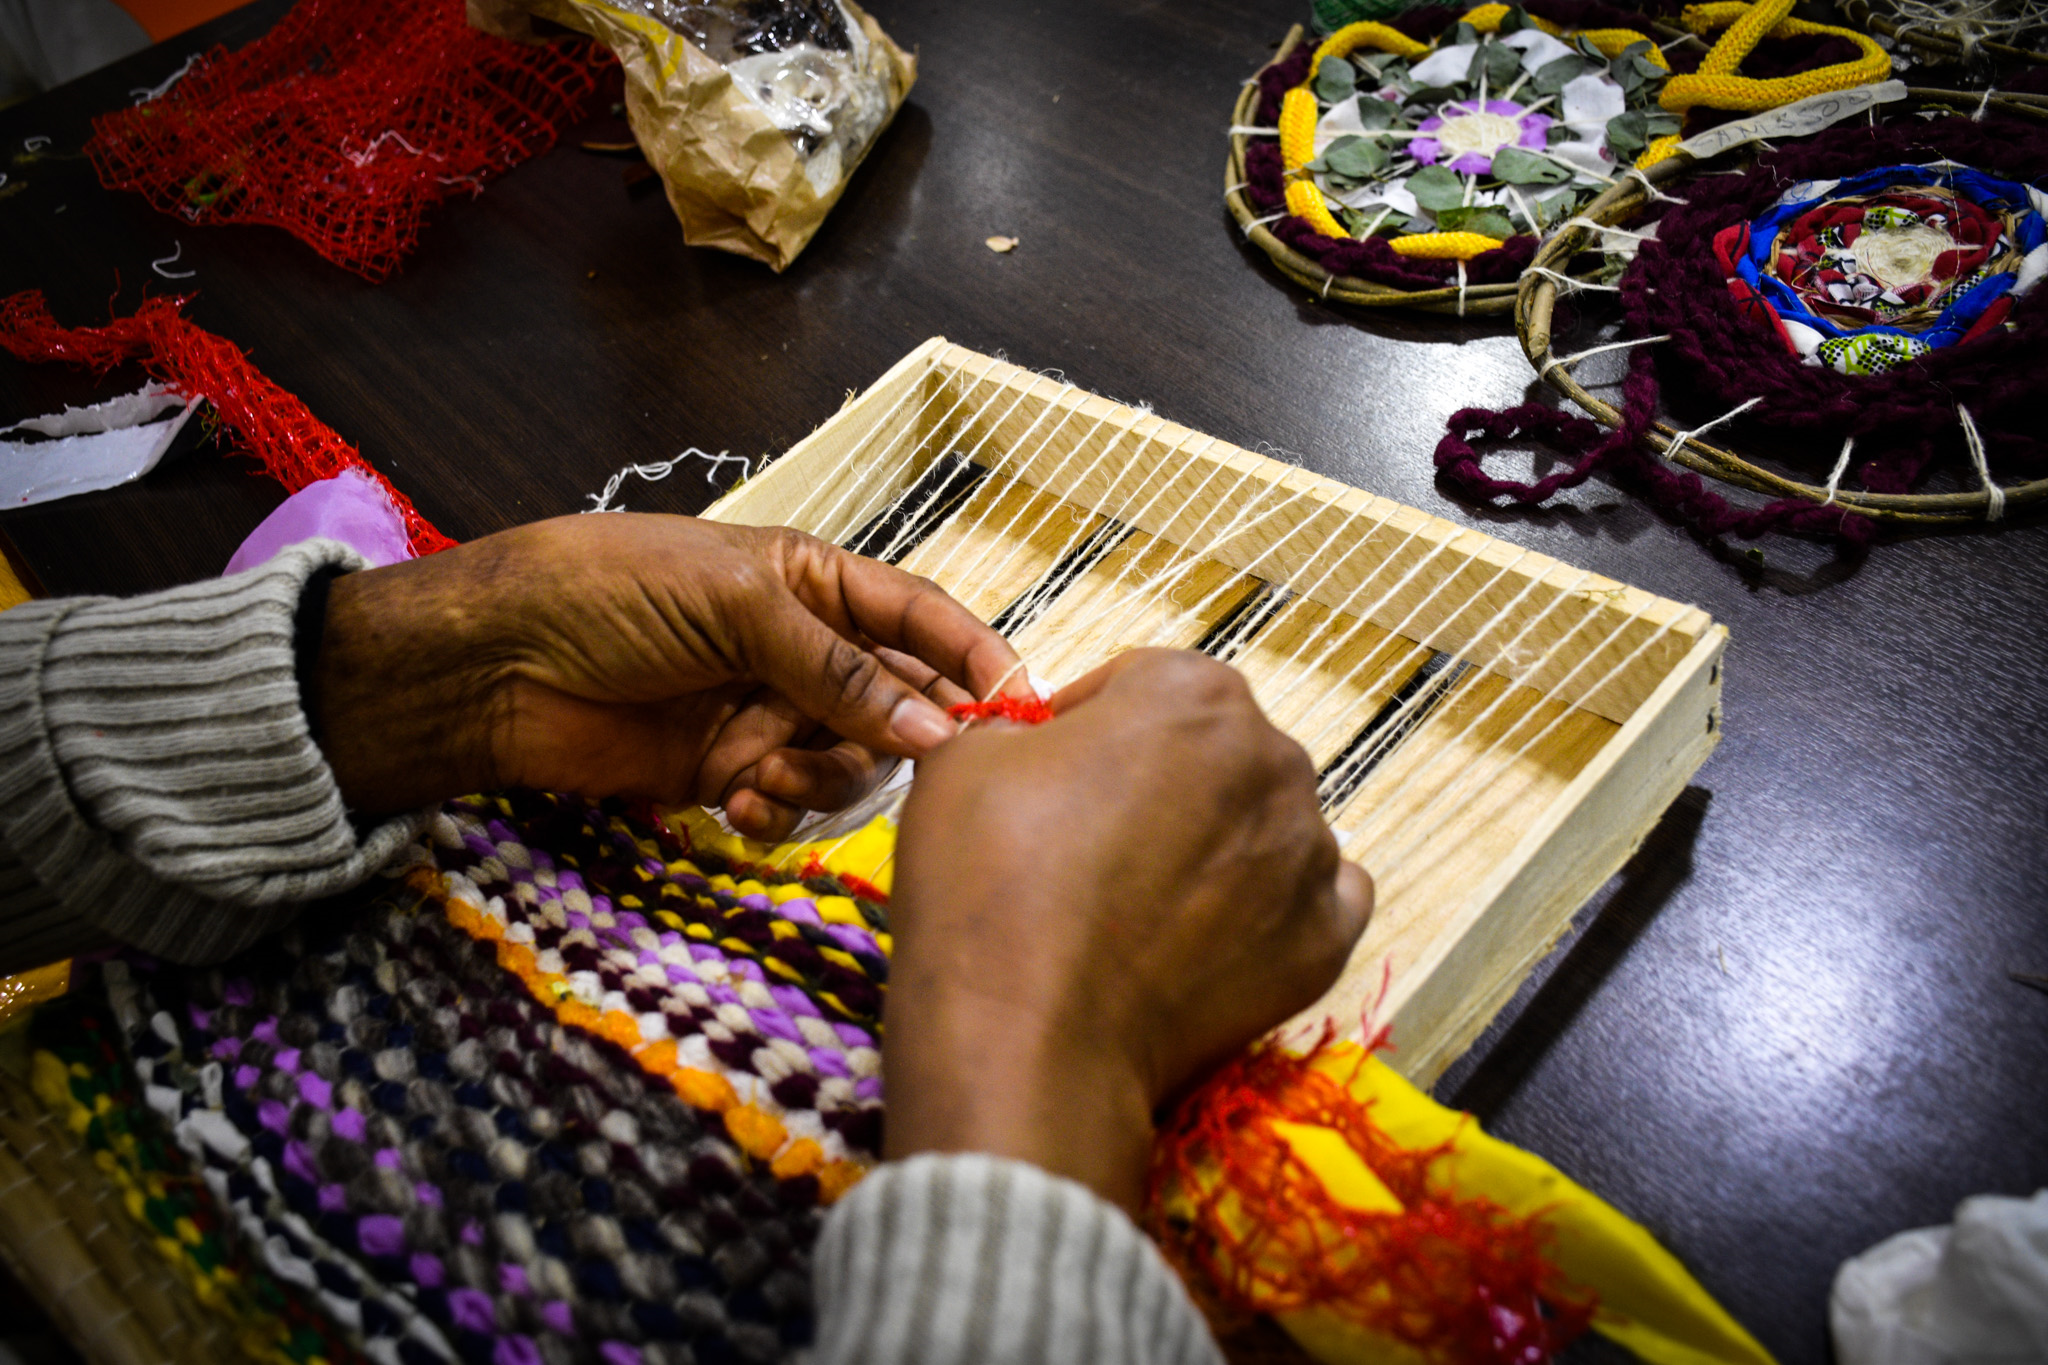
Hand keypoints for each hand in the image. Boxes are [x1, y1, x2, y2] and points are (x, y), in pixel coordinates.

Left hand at [311, 515, 1026, 836]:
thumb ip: (836, 668)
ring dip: (824, 778)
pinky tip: (737, 804)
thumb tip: (935, 730)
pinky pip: (790, 806)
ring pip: (851, 763)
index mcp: (813, 582)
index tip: (1018, 703)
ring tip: (765, 775)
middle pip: (899, 703)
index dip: (973, 655)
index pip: (920, 618)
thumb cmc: (608, 592)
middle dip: (901, 735)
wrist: (495, 663)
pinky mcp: (727, 774)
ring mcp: (766, 714)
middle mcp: (802, 649)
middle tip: (904, 762)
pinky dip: (778, 813)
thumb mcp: (734, 604)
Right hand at [883, 649, 1373, 1211]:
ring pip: (1264, 827)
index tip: (1049, 775)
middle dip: (1160, 785)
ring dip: (1214, 847)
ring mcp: (1309, 852)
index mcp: (1193, 690)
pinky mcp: (1325, 939)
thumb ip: (1020, 730)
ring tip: (1142, 907)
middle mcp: (1273, 756)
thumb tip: (1045, 751)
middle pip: (1213, 753)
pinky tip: (1209, 938)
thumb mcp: (966, 759)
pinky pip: (1311, 902)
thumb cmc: (988, 880)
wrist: (1026, 1034)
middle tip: (1090, 846)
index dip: (1086, 727)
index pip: (1139, 685)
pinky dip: (1269, 912)